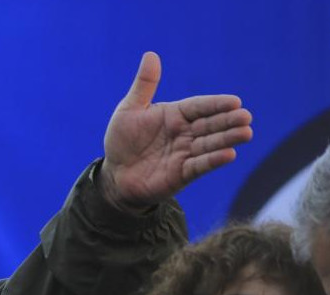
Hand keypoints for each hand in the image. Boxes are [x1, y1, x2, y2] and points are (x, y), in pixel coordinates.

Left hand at [100, 52, 252, 209]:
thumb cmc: (122, 141)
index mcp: (175, 114)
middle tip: (246, 117)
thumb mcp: (129, 110)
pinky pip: (199, 166)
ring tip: (246, 133)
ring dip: (227, 139)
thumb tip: (151, 54)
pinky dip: (213, 160)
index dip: (216, 104)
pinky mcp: (182, 174)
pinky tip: (229, 154)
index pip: (199, 106)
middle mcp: (184, 133)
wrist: (114, 175)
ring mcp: (185, 153)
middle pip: (210, 124)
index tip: (235, 101)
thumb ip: (144, 85)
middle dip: (228, 121)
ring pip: (210, 144)